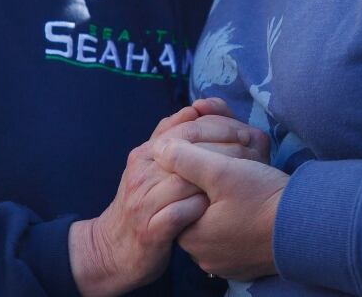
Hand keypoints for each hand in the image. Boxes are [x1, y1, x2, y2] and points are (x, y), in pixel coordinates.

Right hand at [69, 106, 268, 295]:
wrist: (112, 251)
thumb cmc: (145, 204)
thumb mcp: (154, 168)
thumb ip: (173, 139)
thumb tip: (195, 109)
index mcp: (144, 153)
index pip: (181, 127)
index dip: (214, 125)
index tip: (242, 130)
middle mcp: (142, 172)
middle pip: (186, 149)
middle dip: (221, 148)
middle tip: (249, 150)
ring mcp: (143, 201)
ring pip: (185, 180)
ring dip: (216, 178)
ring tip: (242, 177)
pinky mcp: (149, 231)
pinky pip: (179, 214)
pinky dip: (200, 208)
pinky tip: (218, 207)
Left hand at [154, 139, 288, 280]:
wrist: (309, 228)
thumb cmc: (262, 198)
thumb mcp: (222, 170)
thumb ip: (186, 158)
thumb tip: (159, 148)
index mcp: (191, 236)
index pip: (177, 197)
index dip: (189, 171)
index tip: (209, 158)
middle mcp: (204, 256)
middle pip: (196, 208)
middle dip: (207, 184)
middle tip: (229, 167)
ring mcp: (226, 263)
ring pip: (215, 220)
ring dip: (223, 199)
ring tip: (243, 180)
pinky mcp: (246, 263)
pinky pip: (233, 233)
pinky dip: (237, 215)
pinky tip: (251, 200)